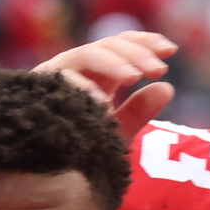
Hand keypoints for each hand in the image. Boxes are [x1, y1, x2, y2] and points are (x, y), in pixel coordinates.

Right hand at [34, 31, 177, 134]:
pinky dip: (81, 87)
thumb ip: (138, 111)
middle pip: (109, 45)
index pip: (122, 44)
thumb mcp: (114, 130)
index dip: (145, 43)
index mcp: (97, 71)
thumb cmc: (77, 146)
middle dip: (136, 54)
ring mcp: (57, 73)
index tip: (171, 51)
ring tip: (133, 77)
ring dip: (111, 63)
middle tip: (159, 69)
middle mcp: (77, 66)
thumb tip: (167, 88)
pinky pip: (62, 80)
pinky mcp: (39, 88)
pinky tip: (101, 101)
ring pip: (86, 54)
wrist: (38, 167)